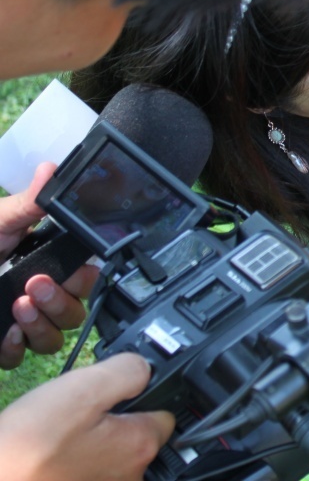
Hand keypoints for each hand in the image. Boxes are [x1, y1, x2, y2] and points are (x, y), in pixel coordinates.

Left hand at [0, 162, 98, 368]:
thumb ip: (29, 203)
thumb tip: (51, 168)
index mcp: (46, 263)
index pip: (84, 278)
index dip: (82, 279)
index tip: (64, 270)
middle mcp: (39, 295)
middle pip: (74, 312)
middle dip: (59, 301)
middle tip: (33, 286)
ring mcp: (20, 322)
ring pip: (53, 337)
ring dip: (41, 325)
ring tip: (18, 307)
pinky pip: (21, 357)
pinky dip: (17, 348)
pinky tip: (7, 334)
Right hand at [0, 353, 173, 480]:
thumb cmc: (28, 445)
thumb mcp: (84, 387)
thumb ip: (128, 371)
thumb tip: (146, 367)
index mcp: (140, 446)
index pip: (166, 411)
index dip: (146, 393)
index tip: (122, 389)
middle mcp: (131, 474)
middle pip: (139, 431)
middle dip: (117, 415)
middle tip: (83, 409)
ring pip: (113, 448)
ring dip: (96, 435)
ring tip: (65, 429)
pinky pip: (92, 466)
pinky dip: (80, 454)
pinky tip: (58, 447)